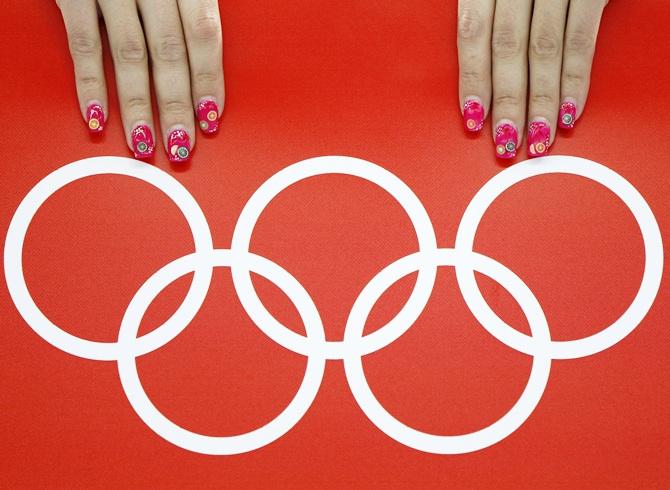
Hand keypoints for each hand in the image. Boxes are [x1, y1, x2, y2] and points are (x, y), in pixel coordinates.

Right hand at [56, 0, 223, 162]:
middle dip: (177, 105)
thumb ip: (193, 4)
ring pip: (131, 54)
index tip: (211, 118)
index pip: (204, 35)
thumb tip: (208, 54)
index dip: (209, 80)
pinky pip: (83, 42)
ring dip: (137, 105)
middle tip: (180, 145)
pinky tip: (96, 116)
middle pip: (170, 52)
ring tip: (144, 144)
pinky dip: (90, 82)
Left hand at [457, 0, 607, 158]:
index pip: (472, 34)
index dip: (473, 80)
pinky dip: (575, 79)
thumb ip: (486, 13)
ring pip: (543, 49)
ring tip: (536, 139)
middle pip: (506, 48)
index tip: (473, 119)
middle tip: (505, 142)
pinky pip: (582, 38)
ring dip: (539, 101)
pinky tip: (568, 112)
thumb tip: (474, 67)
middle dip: (506, 102)